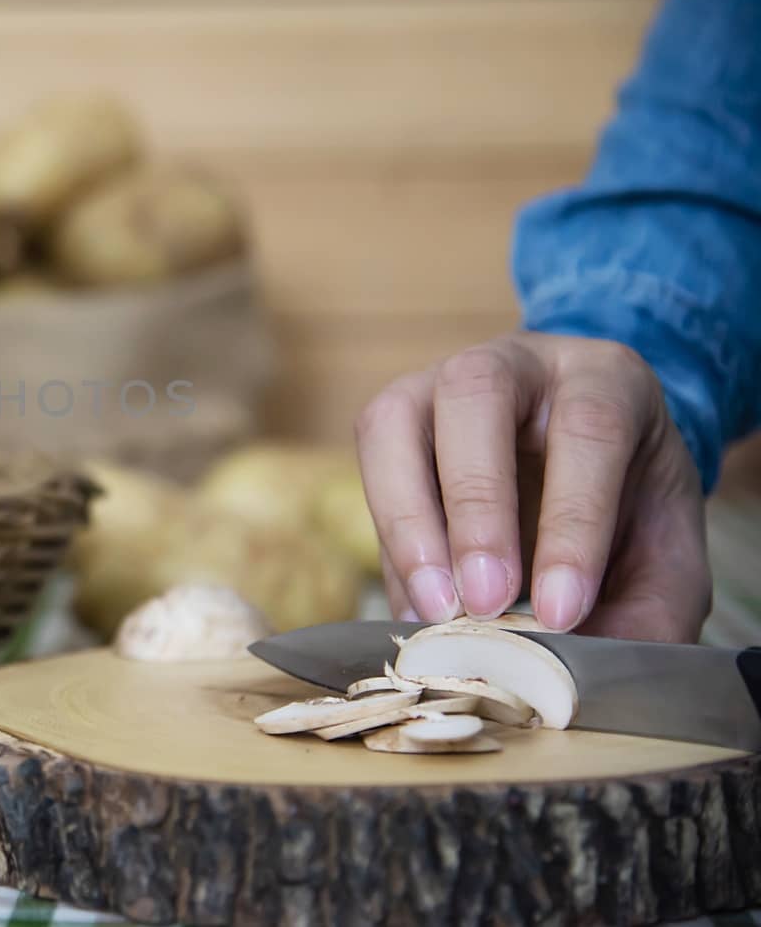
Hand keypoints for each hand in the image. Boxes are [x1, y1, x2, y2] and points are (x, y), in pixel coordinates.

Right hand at [354, 332, 709, 641]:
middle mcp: (514, 363)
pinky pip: (370, 465)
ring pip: (395, 421)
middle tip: (484, 602)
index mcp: (605, 379)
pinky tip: (418, 601)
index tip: (562, 612)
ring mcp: (437, 384)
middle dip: (475, 506)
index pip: (588, 429)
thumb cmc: (628, 508)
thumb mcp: (666, 556)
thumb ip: (644, 612)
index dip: (573, 522)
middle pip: (476, 394)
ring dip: (407, 519)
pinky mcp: (392, 422)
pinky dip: (389, 539)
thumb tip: (579, 672)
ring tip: (434, 607)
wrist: (590, 469)